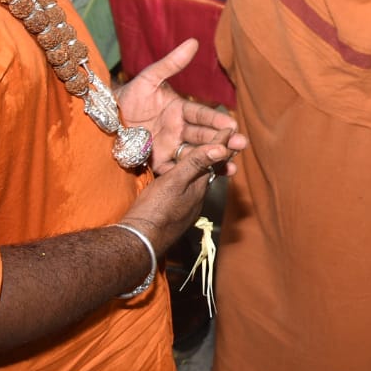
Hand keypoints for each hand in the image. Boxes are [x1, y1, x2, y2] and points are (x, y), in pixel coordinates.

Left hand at [115, 39, 247, 176]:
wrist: (103, 122)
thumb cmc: (126, 97)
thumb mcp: (148, 79)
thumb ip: (171, 64)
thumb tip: (194, 41)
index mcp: (180, 110)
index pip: (202, 115)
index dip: (216, 120)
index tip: (231, 124)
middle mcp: (180, 129)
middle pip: (205, 135)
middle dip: (224, 139)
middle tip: (241, 143)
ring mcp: (172, 147)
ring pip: (198, 153)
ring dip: (217, 158)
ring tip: (233, 164)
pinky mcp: (161, 163)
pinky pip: (180, 169)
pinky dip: (197, 174)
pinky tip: (212, 177)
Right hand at [118, 138, 231, 255]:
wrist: (140, 241)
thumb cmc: (155, 210)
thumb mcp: (174, 181)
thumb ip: (196, 163)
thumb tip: (223, 148)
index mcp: (199, 186)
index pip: (215, 159)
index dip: (221, 143)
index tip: (230, 128)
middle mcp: (198, 197)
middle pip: (210, 170)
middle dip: (217, 154)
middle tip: (224, 140)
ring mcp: (188, 207)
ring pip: (200, 181)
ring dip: (204, 167)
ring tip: (207, 155)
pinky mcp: (177, 214)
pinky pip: (189, 190)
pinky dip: (191, 179)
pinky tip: (185, 179)